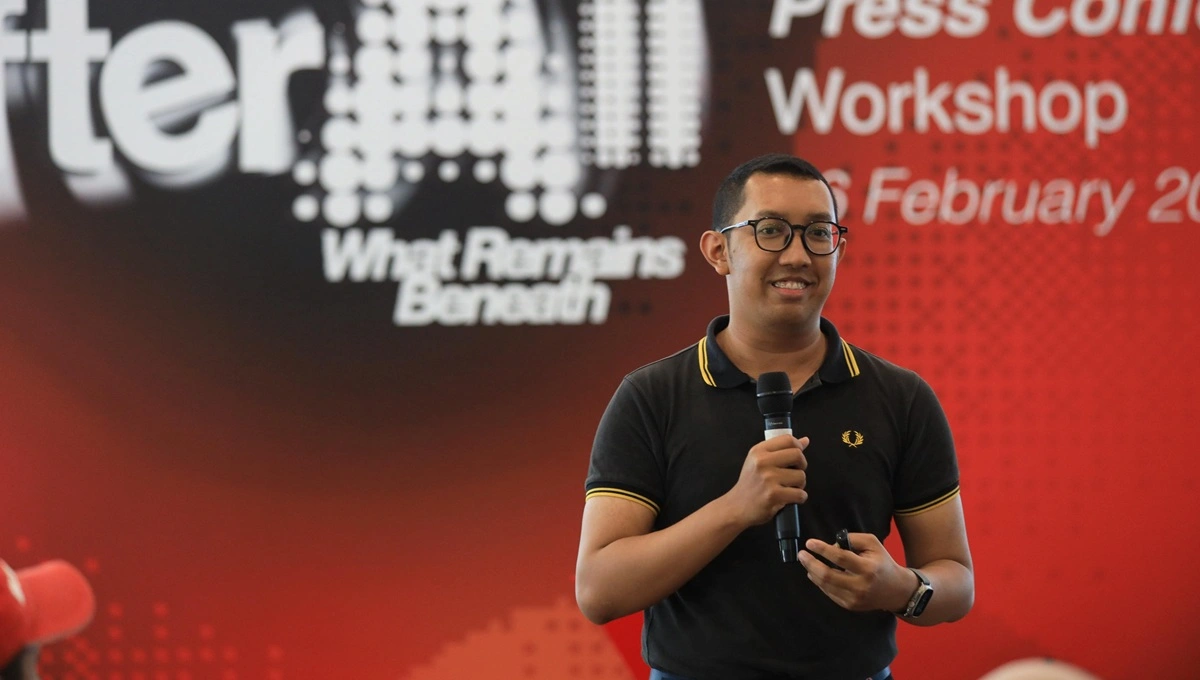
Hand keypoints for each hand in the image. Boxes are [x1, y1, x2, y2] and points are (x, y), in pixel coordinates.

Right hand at [721, 435, 807, 527]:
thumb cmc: (750, 483)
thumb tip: (805, 440)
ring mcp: (768, 478)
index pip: (788, 439)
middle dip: (802, 465)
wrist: (736, 506)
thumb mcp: (759, 461)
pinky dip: (800, 498)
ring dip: (800, 484)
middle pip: (798, 455)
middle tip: (794, 473)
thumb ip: (781, 450)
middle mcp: (762, 462)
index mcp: (759, 451)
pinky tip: (790, 498)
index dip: (798, 447)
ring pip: (801, 476)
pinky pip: (800, 494)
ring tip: (788, 488)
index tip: (796, 457)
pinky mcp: (774, 495)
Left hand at [798, 533, 914, 612]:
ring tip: (807, 563)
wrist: (895, 590)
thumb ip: (853, 539)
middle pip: (828, 575)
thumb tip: (831, 545)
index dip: (822, 550)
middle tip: (801, 554)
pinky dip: (820, 583)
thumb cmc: (882, 563)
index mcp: (867, 568)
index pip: (840, 558)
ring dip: (813, 572)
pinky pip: (829, 593)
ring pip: (826, 586)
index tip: (810, 543)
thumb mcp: (873, 544)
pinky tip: (816, 574)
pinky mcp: (850, 606)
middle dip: (811, 563)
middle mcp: (860, 585)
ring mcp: (854, 598)